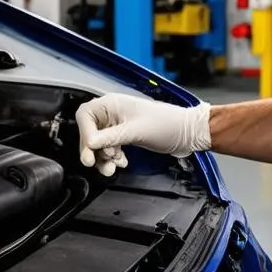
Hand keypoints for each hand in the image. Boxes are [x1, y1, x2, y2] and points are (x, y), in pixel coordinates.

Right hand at [75, 94, 211, 176]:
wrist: (186, 133)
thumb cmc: (167, 124)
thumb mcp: (135, 132)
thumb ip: (110, 138)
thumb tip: (89, 142)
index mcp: (112, 104)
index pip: (85, 117)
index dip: (84, 134)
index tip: (90, 150)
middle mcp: (112, 113)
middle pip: (89, 132)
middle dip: (93, 150)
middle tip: (95, 163)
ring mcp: (118, 125)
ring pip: (99, 143)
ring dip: (103, 157)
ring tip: (112, 167)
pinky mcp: (124, 136)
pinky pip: (109, 148)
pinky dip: (112, 158)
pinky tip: (121, 162)